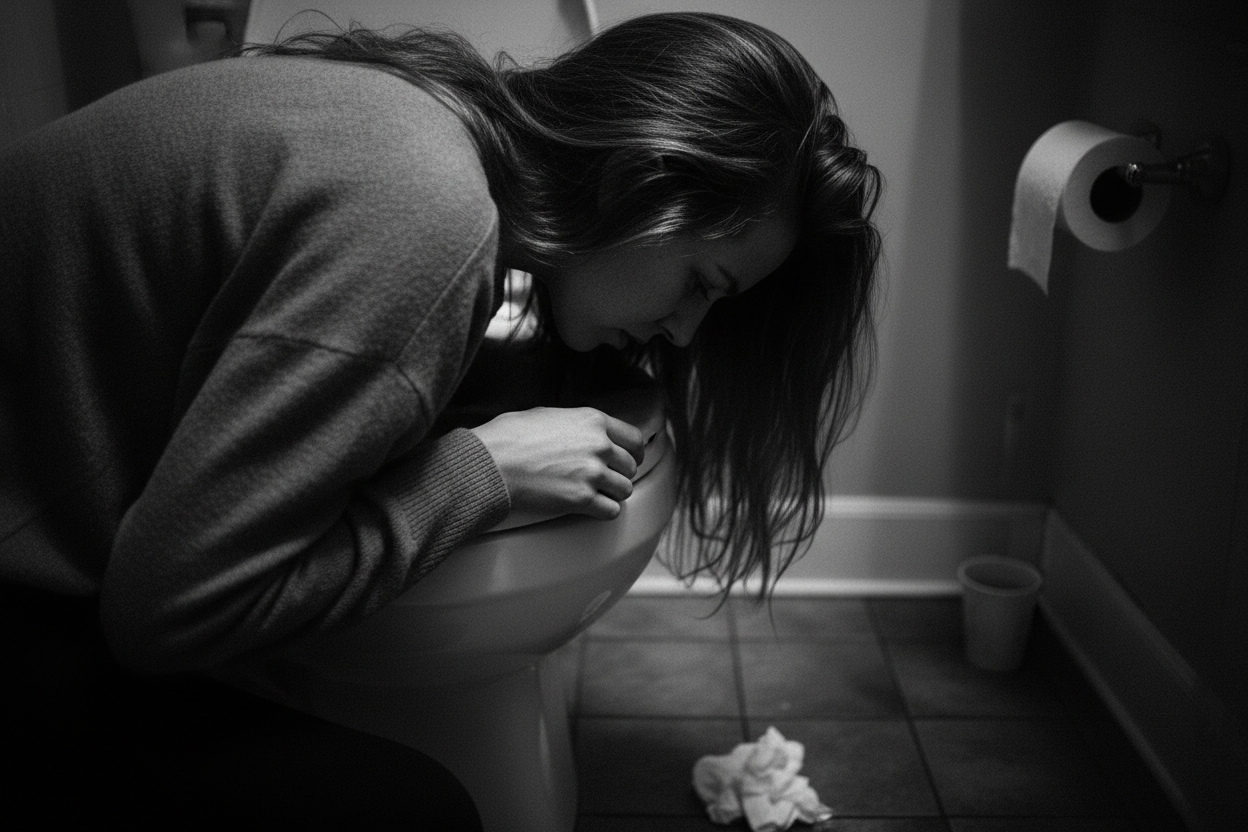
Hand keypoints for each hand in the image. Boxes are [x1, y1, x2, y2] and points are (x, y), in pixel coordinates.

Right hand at [469, 407, 645, 519]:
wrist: (492, 461)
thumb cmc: (510, 436)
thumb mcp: (549, 415)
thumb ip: (576, 425)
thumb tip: (584, 434)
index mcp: (592, 420)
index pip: (634, 438)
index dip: (634, 452)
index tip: (629, 460)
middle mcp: (599, 445)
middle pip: (630, 467)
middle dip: (619, 474)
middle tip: (606, 480)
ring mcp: (592, 473)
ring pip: (625, 490)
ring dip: (612, 494)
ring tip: (596, 495)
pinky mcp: (582, 499)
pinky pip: (611, 511)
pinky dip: (603, 511)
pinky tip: (591, 508)